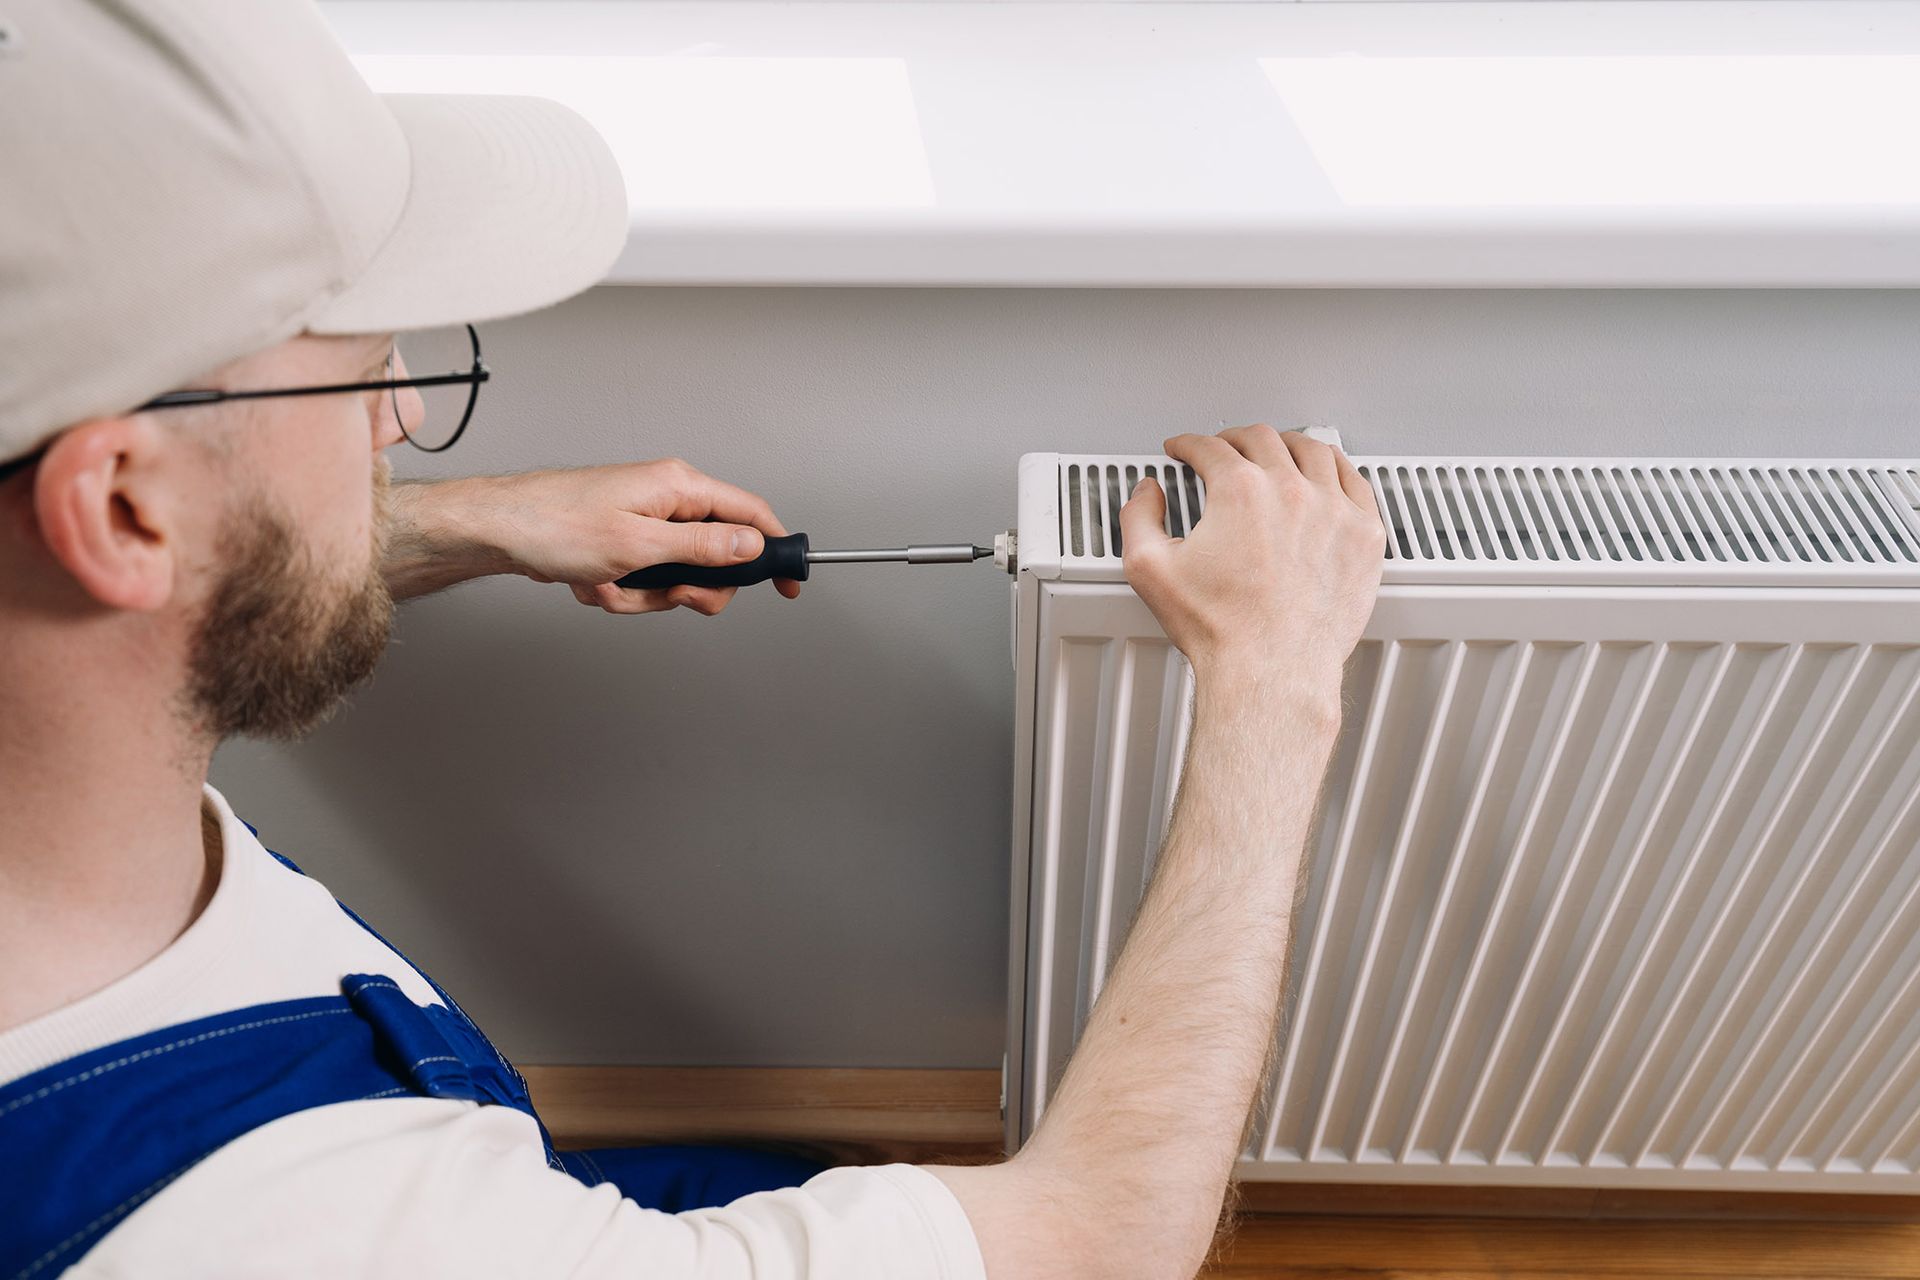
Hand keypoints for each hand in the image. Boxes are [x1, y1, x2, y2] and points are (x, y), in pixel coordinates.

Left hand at [486, 459, 800, 615]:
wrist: (497, 531)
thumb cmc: (555, 525)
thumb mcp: (641, 545)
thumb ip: (705, 547)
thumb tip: (753, 545)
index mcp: (679, 487)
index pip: (750, 513)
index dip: (776, 548)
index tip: (791, 582)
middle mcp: (666, 500)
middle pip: (716, 557)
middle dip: (690, 588)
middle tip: (669, 594)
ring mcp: (644, 522)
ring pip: (676, 577)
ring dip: (643, 595)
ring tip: (608, 584)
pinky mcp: (623, 543)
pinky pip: (643, 582)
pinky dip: (618, 592)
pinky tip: (590, 581)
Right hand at [1119, 426, 1383, 698]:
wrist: (1272, 670)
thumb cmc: (1222, 629)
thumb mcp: (1150, 571)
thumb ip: (1138, 518)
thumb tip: (1147, 492)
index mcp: (1240, 492)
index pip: (1209, 447)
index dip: (1188, 444)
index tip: (1183, 450)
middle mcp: (1291, 490)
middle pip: (1262, 440)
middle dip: (1233, 439)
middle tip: (1223, 448)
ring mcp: (1334, 510)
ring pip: (1313, 451)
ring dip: (1287, 444)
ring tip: (1277, 449)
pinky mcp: (1363, 535)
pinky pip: (1356, 482)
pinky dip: (1336, 469)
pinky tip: (1327, 472)